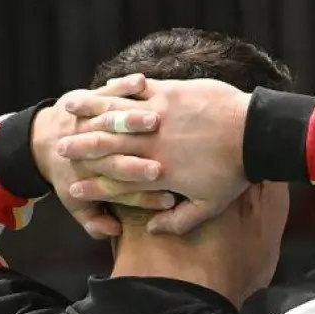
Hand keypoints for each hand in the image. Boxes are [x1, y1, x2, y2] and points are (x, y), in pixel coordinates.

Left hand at [31, 75, 172, 239]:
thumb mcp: (75, 206)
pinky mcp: (92, 99)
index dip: (145, 197)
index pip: (123, 189)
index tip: (168, 201)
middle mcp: (95, 148)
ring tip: (153, 120)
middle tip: (162, 167)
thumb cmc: (65, 175)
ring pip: (114, 121)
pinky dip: (123, 85)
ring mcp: (93, 121)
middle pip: (120, 157)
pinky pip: (109, 92)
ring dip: (132, 121)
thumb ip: (93, 222)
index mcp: (94, 176)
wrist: (40, 141)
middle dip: (141, 162)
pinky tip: (141, 82)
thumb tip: (110, 231)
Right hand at [57, 78, 253, 234]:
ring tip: (68, 112)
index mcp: (159, 172)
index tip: (73, 188)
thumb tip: (153, 227)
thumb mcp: (210, 205)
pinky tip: (103, 86)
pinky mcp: (169, 92)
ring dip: (90, 113)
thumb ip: (179, 221)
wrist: (256, 133)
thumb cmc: (236, 171)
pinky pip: (135, 90)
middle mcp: (153, 143)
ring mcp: (159, 115)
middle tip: (58, 148)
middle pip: (108, 146)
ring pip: (116, 115)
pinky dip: (116, 89)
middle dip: (81, 148)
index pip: (117, 181)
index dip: (94, 185)